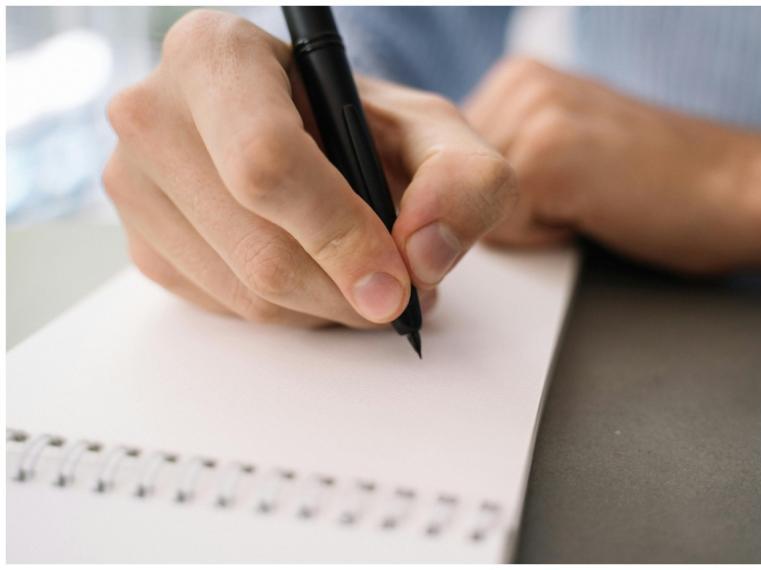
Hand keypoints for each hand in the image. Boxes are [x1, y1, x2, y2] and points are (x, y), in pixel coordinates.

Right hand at [104, 10, 514, 327]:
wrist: (306, 139)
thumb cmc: (360, 126)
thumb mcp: (432, 133)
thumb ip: (465, 178)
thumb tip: (424, 253)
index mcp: (215, 54)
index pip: (267, 162)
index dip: (339, 235)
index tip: (395, 284)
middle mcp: (154, 113)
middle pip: (259, 247)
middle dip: (348, 291)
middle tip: (402, 293)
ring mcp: (134, 184)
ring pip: (246, 294)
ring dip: (327, 307)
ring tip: (367, 278)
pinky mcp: (142, 244)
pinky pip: (226, 310)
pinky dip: (290, 312)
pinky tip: (316, 276)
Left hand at [465, 56, 760, 274]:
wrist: (736, 188)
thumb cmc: (657, 182)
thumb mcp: (564, 146)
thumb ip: (504, 155)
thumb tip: (439, 196)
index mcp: (517, 79)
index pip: (445, 167)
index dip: (491, 199)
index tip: (556, 189)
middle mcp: (517, 83)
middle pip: (450, 189)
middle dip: (503, 210)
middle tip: (579, 193)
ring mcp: (532, 113)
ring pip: (471, 211)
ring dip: (527, 223)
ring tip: (588, 198)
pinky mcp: (547, 155)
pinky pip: (501, 229)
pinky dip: (545, 238)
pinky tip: (593, 210)